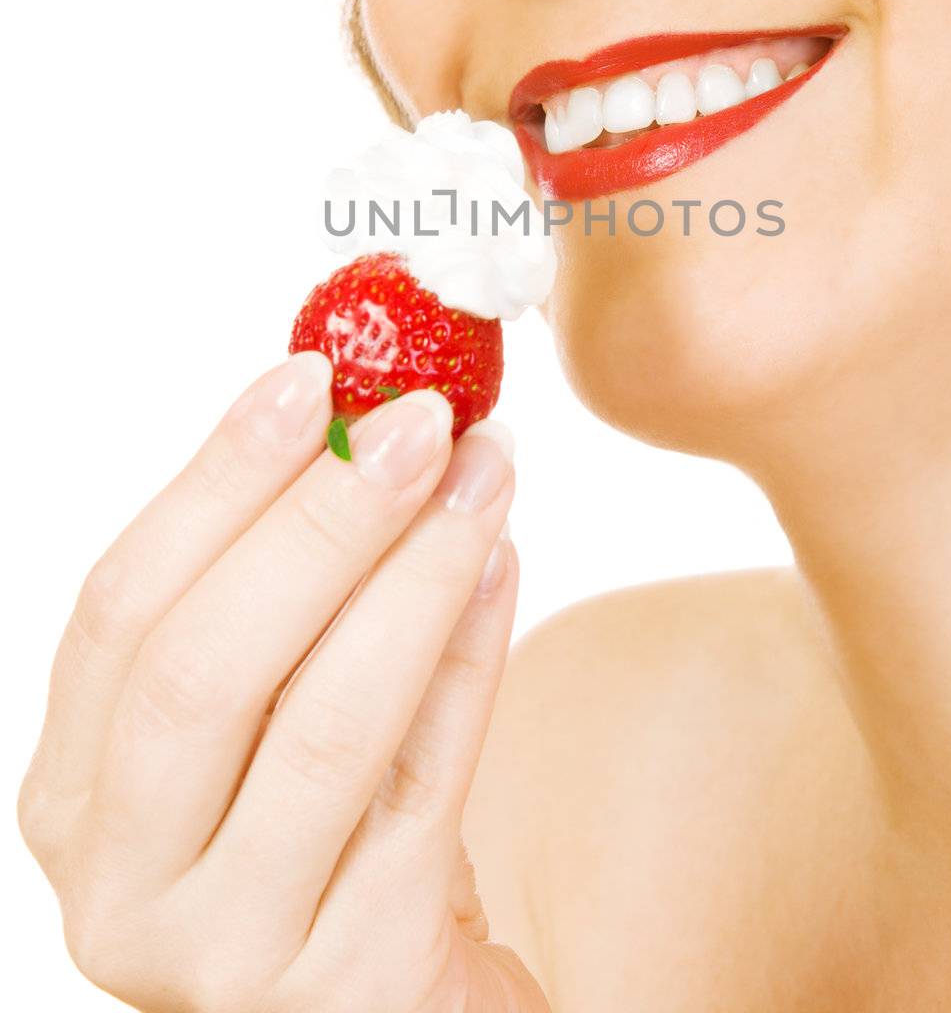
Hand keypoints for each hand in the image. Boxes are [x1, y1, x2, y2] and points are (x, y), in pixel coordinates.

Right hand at [17, 353, 549, 1011]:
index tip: (310, 375)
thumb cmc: (315, 828)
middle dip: (320, 522)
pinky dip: (468, 657)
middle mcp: (123, 886)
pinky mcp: (357, 978)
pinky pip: (426, 786)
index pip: (119, 614)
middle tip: (420, 416)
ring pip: (323, 729)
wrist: (386, 992)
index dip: (213, 484)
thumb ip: (275, 584)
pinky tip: (500, 561)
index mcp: (74, 794)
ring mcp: (231, 952)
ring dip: (415, 573)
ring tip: (486, 470)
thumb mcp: (257, 714)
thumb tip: (354, 402)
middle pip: (204, 672)